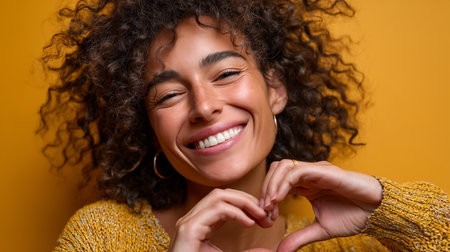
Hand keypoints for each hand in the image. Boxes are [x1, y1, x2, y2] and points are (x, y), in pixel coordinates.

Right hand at [168, 188, 270, 251]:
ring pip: (218, 196)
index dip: (246, 204)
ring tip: (259, 215)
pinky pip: (215, 210)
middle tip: (266, 212)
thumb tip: (266, 250)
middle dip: (247, 199)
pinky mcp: (189, 229)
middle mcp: (193, 219)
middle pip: (222, 194)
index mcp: (201, 225)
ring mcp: (188, 222)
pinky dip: (235, 212)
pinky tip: (248, 223)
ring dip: (243, 202)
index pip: (225, 202)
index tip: (265, 216)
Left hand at [261, 160, 382, 251]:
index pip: (278, 181)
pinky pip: (296, 172)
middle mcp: (308, 174)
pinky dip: (283, 184)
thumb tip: (280, 251)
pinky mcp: (323, 170)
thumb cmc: (353, 216)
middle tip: (264, 210)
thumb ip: (299, 237)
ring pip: (283, 167)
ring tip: (269, 204)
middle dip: (265, 188)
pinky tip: (278, 199)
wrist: (377, 213)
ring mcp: (315, 170)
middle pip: (276, 170)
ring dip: (272, 184)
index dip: (267, 197)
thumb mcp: (320, 230)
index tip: (266, 217)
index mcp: (306, 185)